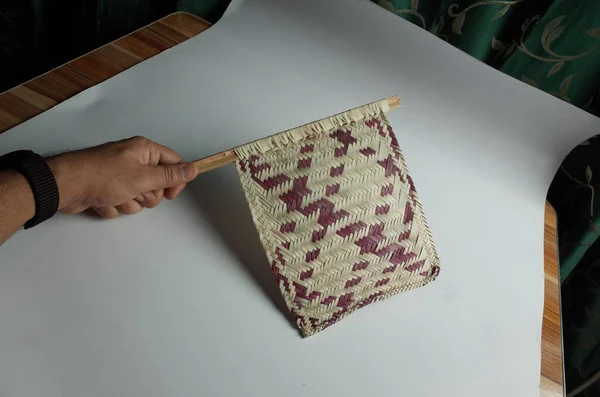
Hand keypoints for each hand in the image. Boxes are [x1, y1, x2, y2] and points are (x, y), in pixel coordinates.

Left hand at [47, 136, 197, 218]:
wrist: (66, 187)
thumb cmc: (103, 176)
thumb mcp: (143, 177)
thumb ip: (170, 175)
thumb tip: (194, 168)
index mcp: (143, 150)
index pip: (173, 162)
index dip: (175, 180)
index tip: (170, 194)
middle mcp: (133, 161)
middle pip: (156, 184)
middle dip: (146, 195)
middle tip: (134, 192)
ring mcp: (120, 176)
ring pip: (139, 198)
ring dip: (128, 202)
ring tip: (113, 196)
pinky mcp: (108, 190)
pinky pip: (122, 204)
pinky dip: (114, 206)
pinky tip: (102, 200)